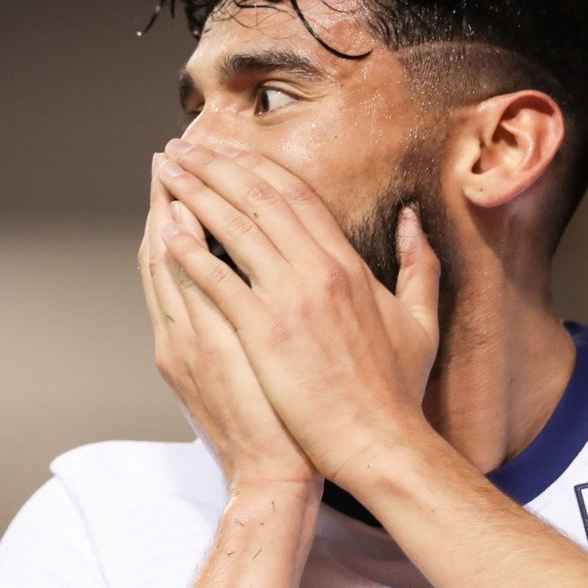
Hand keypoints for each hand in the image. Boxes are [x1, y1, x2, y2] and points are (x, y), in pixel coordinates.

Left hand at [155, 141, 440, 486]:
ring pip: (234, 227)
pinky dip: (191, 249)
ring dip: (195, 192)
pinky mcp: (264, 332)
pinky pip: (219, 279)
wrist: (381, 442)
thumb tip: (413, 218)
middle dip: (217, 165)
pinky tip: (166, 227)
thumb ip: (420, 262)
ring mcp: (289, 300)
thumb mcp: (421, 318)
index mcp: (349, 266)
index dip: (259, 166)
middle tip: (186, 145)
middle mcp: (317, 271)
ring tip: (167, 170)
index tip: (230, 150)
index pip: (298, 196)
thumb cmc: (397, 390)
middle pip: (259, 199)